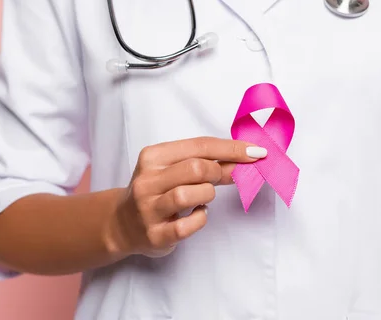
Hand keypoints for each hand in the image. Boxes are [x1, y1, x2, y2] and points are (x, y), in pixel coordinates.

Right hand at [104, 137, 266, 257]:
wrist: (123, 224)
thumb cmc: (157, 191)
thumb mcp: (176, 170)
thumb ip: (207, 163)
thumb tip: (246, 158)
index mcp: (153, 157)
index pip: (199, 146)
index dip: (232, 149)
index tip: (257, 152)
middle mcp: (147, 181)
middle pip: (196, 168)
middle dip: (217, 173)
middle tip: (218, 178)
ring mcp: (148, 209)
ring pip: (189, 194)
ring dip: (206, 195)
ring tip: (202, 198)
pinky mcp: (154, 235)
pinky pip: (188, 225)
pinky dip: (201, 218)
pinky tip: (197, 214)